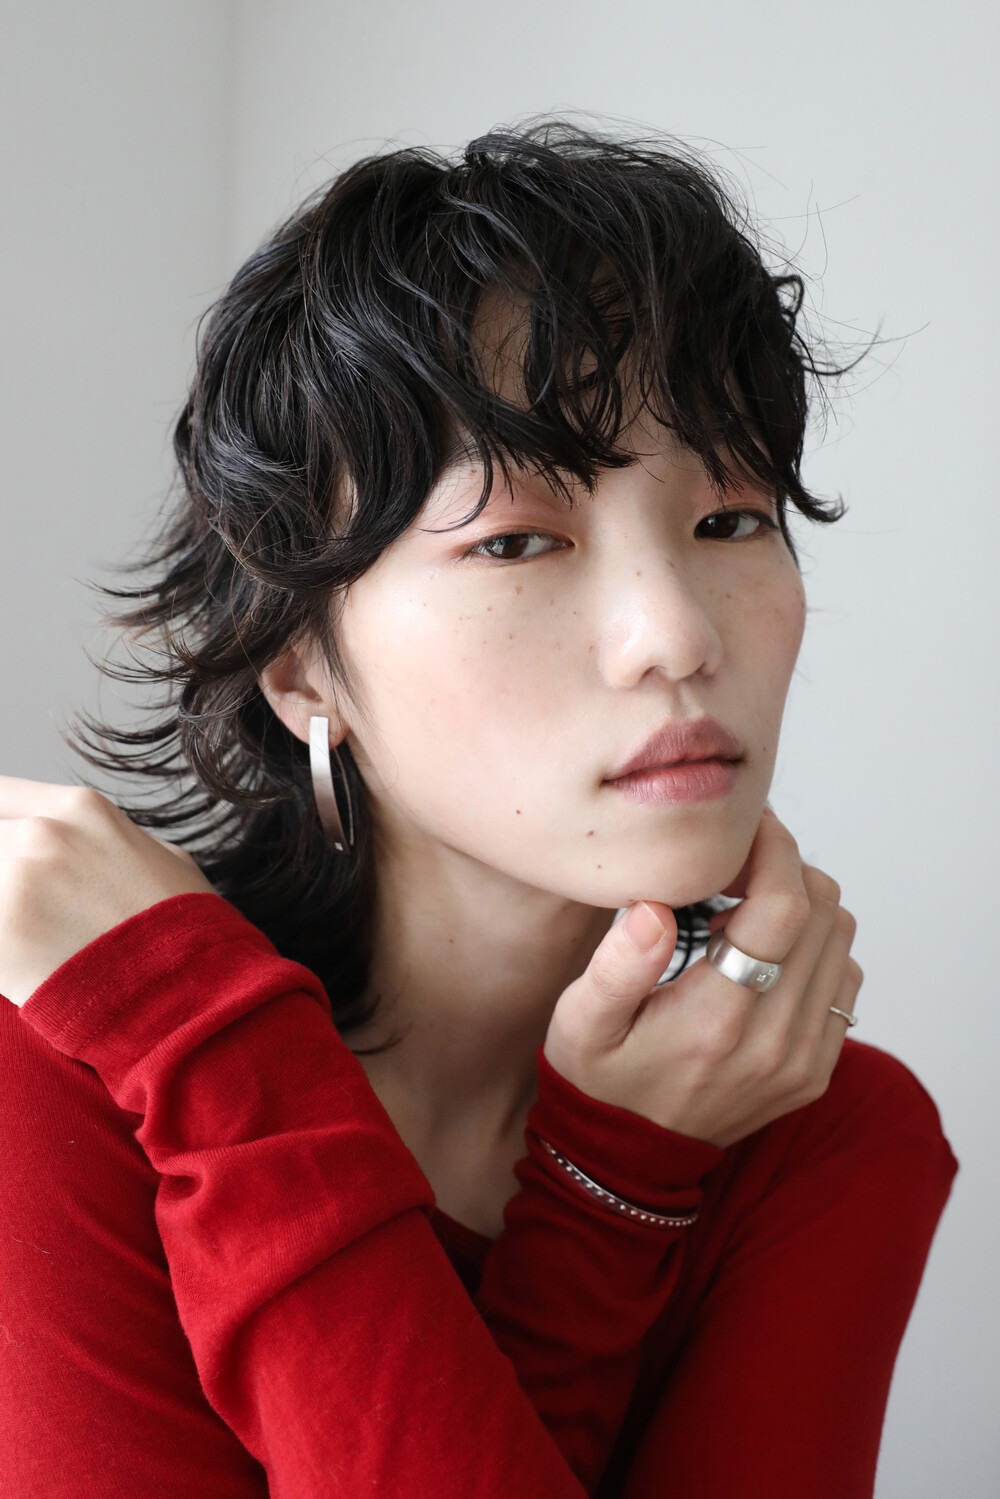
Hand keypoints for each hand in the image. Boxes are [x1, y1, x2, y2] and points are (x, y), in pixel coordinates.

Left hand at [0, 776, 215, 1007]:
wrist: (189, 992)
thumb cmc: (183, 932)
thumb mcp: (161, 859)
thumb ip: (107, 843)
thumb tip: (84, 849)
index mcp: (82, 809)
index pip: (0, 795)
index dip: (0, 826)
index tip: (4, 853)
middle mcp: (46, 832)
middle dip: (4, 872)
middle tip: (28, 910)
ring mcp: (19, 876)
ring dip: (5, 909)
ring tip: (35, 938)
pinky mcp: (0, 926)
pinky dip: (2, 948)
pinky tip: (25, 962)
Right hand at [543, 806, 863, 1148]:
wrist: (627, 1158)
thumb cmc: (600, 1076)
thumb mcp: (580, 1019)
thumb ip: (617, 964)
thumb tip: (653, 907)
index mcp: (717, 1018)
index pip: (784, 907)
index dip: (773, 849)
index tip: (742, 828)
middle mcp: (774, 1039)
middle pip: (823, 912)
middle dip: (786, 866)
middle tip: (736, 862)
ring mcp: (803, 1057)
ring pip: (841, 938)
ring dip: (803, 904)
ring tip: (748, 903)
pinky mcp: (816, 1068)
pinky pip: (845, 980)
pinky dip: (817, 948)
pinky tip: (766, 951)